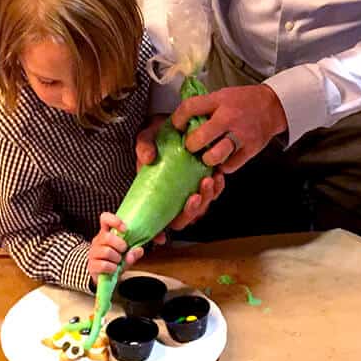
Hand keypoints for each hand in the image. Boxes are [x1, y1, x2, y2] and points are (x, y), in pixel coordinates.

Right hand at [88, 212, 144, 283]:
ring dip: (117, 258)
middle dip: (120, 245)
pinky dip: (112, 268)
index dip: (114, 221)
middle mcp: (97, 241)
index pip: (105, 218)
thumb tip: (138, 250)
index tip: (125, 229)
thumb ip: (134, 252)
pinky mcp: (91, 265)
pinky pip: (103, 265)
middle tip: (124, 250)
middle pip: (107, 237)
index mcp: (106, 232)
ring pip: (106, 252)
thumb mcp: (129, 255)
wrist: (108, 277)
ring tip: (118, 261)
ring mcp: (93, 253)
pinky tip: (114, 269)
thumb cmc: (118, 261)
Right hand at [135, 113, 225, 230]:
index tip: (162, 236)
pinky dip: (217, 187)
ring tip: (209, 179)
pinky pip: (214, 191)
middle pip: (185, 218)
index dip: (159, 232)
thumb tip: (148, 158)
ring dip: (207, 197)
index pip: (157, 221)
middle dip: (192, 210)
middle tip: (196, 194)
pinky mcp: (203, 180)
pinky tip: (217, 175)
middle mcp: (174, 196)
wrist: (173, 124)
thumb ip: (144, 148)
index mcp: (157, 194)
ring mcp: (189, 190)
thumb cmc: (157, 136)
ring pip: (202, 206)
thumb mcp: (146, 138)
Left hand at [171, 84, 287, 172]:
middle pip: (200, 137)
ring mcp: (240, 135)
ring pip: (214, 156)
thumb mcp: (222, 95)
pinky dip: (223, 165)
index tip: (176, 126)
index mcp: (219, 101)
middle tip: (191, 146)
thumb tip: (183, 118)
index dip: (178, 119)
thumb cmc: (244, 101)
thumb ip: (204, 106)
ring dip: (206, 158)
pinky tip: (221, 159)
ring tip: (206, 156)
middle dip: (190, 145)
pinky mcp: (250, 149)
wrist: (272, 106)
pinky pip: (229, 166)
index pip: (190, 108)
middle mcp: (229, 118)